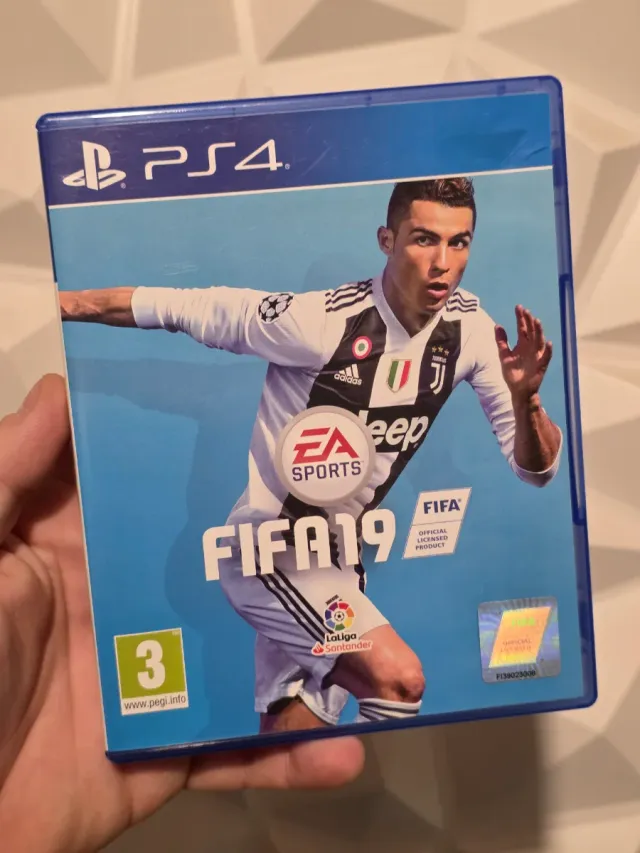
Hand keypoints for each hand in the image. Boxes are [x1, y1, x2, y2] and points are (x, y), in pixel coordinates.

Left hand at [0, 375, 363, 852]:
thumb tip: (62, 389)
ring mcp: (159, 680)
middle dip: (301, 560)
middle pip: (232, 575)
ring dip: (322, 661)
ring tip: (392, 656)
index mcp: (88, 552)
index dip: (225, 463)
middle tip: (375, 537)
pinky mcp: (167, 752)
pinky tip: (345, 750)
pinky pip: (238, 752)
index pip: (168, 494)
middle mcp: (134, 606)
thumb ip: (9, 474)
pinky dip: (290, 756)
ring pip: (255, 661)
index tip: (295, 435)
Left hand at [495, 305, 552, 402]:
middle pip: (531, 331)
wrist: (518, 390)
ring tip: (537, 321)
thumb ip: (501, 341)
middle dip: (529, 321)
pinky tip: (549, 343)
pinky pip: (546, 357)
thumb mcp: (504, 355)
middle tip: (526, 311)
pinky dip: (549, 351)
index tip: (518, 307)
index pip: (522, 328)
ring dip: (539, 331)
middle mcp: (531, 347)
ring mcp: (537, 356)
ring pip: (539, 341)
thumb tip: (497, 325)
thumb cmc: (512, 373)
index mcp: (522, 344)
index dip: (520, 318)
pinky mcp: (541, 365)